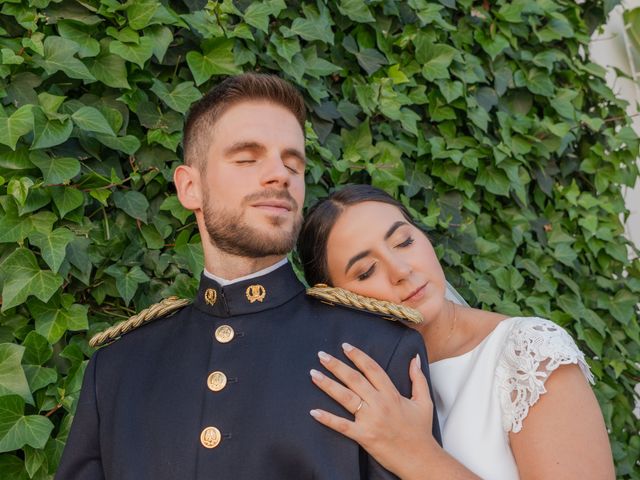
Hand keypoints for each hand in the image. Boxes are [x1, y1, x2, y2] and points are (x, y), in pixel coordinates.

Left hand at [309, 343, 438, 477]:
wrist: (420, 459)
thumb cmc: (421, 431)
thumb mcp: (424, 402)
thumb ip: (418, 378)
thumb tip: (414, 359)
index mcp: (392, 394)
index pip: (372, 369)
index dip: (358, 356)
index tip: (345, 346)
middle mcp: (379, 404)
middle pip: (354, 379)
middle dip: (336, 365)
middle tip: (322, 355)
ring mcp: (370, 420)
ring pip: (345, 397)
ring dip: (328, 384)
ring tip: (313, 374)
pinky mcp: (364, 436)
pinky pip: (342, 425)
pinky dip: (327, 419)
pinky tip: (314, 412)